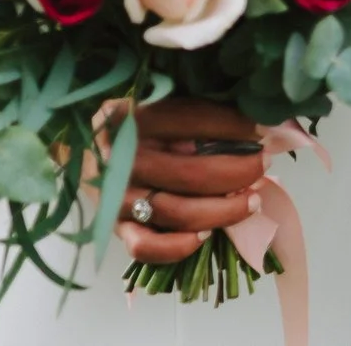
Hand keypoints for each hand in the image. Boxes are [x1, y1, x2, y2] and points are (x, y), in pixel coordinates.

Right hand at [112, 98, 268, 262]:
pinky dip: (177, 247)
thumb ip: (203, 110)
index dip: (234, 126)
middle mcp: (122, 159)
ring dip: (222, 211)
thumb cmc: (137, 124)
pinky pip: (145, 247)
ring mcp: (117, 196)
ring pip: (176, 212)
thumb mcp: (161, 102)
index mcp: (133, 118)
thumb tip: (265, 123)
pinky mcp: (115, 226)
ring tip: (252, 201)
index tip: (265, 130)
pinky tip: (205, 236)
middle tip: (264, 165)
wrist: (85, 150)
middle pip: (190, 172)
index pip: (191, 120)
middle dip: (238, 172)